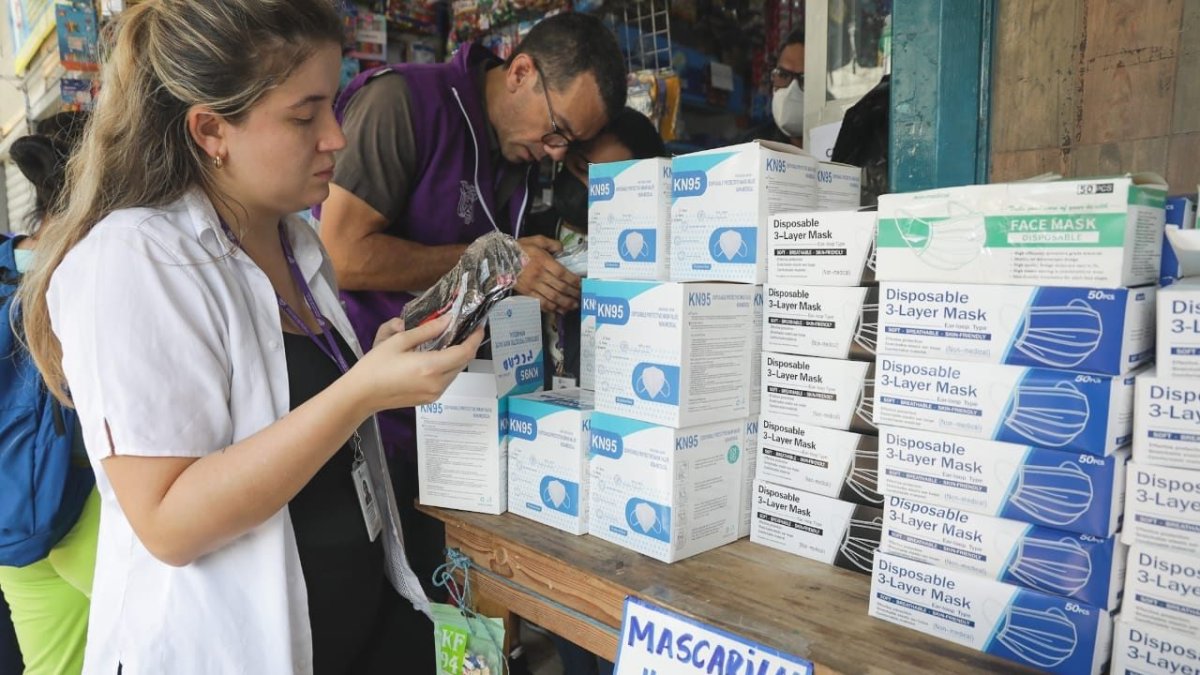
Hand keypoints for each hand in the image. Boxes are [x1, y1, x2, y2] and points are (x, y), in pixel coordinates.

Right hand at [350, 315, 483, 412]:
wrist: (362, 395)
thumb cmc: (376, 365)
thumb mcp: (399, 341)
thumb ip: (427, 330)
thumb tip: (448, 320)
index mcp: (431, 367)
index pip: (465, 352)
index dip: (475, 338)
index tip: (478, 325)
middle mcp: (438, 383)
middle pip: (463, 362)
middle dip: (467, 346)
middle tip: (464, 329)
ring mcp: (434, 394)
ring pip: (456, 372)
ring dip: (457, 357)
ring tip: (451, 341)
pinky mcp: (429, 400)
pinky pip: (446, 381)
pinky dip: (448, 368)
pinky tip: (439, 357)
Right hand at [515, 235, 580, 312]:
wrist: (498, 259)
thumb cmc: (518, 248)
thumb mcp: (535, 240)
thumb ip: (550, 243)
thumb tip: (562, 248)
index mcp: (542, 261)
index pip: (562, 273)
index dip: (574, 280)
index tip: (582, 284)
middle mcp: (539, 275)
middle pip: (560, 287)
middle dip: (573, 293)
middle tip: (581, 297)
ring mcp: (532, 286)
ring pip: (552, 298)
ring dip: (565, 303)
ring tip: (574, 306)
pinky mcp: (526, 293)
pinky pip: (541, 303)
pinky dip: (552, 308)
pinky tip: (559, 310)